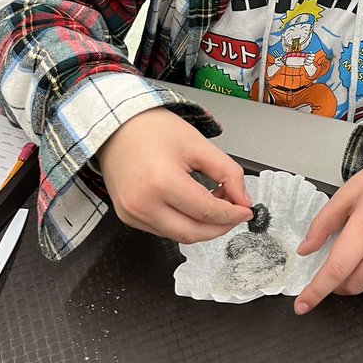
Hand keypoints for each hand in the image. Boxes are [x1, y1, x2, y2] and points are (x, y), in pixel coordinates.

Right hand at [97, 107, 251, 242]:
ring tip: (214, 205)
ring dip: (202, 227)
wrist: (117, 126)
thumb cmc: (152, 129)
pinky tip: (192, 207)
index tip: (246, 210)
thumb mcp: (198, 144)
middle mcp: (143, 203)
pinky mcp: (128, 217)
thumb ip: (227, 173)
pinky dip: (183, 224)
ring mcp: (132, 213)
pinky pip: (163, 230)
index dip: (232, 214)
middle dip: (221, 227)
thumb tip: (242, 199)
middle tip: (235, 213)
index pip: (207, 211)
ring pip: (179, 236)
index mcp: (162, 182)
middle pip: (194, 233)